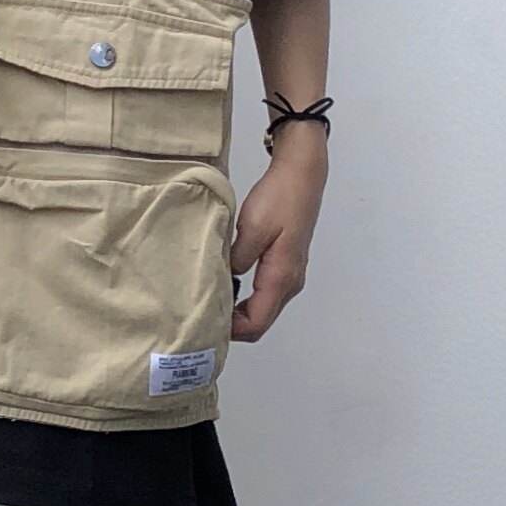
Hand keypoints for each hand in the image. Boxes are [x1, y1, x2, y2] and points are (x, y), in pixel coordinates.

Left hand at [228, 131, 324, 343]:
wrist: (302, 174)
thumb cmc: (279, 198)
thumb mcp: (252, 228)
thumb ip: (237, 259)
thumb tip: (224, 282)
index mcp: (281, 277)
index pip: (257, 323)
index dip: (232, 331)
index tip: (207, 322)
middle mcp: (290, 283)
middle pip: (262, 321)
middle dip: (234, 326)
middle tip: (204, 316)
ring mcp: (291, 275)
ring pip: (264, 309)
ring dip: (240, 312)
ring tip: (213, 301)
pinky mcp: (287, 265)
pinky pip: (266, 294)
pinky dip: (247, 299)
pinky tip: (228, 286)